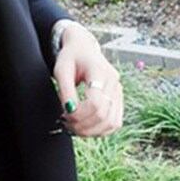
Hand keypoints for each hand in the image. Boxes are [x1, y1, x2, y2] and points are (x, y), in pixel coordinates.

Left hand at [52, 22, 123, 136]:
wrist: (83, 49)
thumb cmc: (70, 58)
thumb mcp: (61, 70)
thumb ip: (65, 91)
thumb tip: (69, 110)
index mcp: (99, 71)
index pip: (96, 102)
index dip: (79, 114)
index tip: (65, 113)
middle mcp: (114, 82)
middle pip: (103, 116)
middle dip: (82, 125)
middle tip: (66, 122)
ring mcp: (118, 91)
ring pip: (111, 123)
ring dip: (91, 131)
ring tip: (75, 126)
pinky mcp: (118, 99)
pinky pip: (114, 123)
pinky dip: (100, 130)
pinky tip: (86, 126)